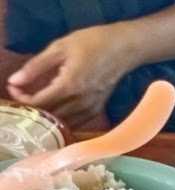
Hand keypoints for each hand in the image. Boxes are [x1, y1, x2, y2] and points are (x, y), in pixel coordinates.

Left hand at [7, 24, 131, 127]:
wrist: (123, 49)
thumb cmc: (91, 43)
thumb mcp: (60, 48)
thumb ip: (36, 67)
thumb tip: (15, 81)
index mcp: (69, 85)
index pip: (40, 102)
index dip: (23, 100)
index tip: (14, 91)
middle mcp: (80, 102)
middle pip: (50, 116)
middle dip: (33, 109)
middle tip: (24, 98)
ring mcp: (90, 110)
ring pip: (62, 123)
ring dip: (47, 117)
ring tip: (38, 106)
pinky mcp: (96, 112)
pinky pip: (75, 124)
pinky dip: (62, 122)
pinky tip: (56, 114)